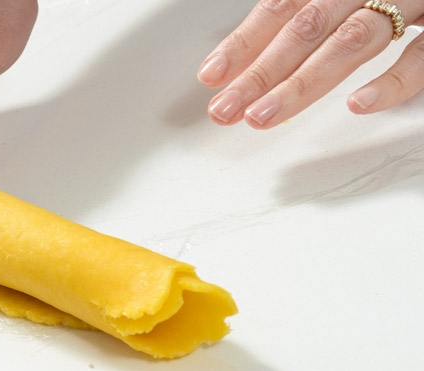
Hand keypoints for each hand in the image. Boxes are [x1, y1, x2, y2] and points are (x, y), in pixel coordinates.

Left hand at [197, 0, 423, 128]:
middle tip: (225, 109)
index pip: (281, 6)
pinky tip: (358, 105)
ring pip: (352, 40)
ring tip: (264, 117)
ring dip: (304, 82)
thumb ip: (309, 14)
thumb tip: (254, 54)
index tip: (211, 75)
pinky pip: (423, 53)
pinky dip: (393, 80)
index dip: (243, 41)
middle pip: (306, 27)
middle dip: (260, 72)